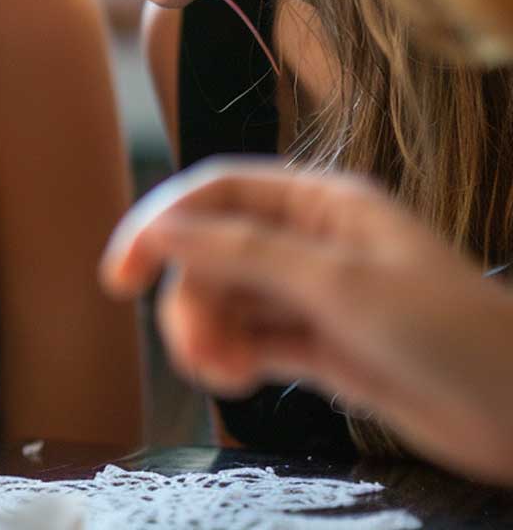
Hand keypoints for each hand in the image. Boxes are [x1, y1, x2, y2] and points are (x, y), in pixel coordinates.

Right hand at [102, 157, 512, 482]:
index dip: (161, 223)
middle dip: (188, 297)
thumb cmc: (452, 334)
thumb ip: (246, 253)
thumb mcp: (342, 285)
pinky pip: (248, 341)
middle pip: (210, 252)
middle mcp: (312, 242)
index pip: (217, 192)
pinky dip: (229, 359)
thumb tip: (164, 229)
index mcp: (323, 203)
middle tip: (190, 347)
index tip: (121, 271)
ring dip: (205, 334)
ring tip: (217, 373)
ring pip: (224, 300)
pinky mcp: (319, 347)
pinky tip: (233, 381)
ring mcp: (314, 296)